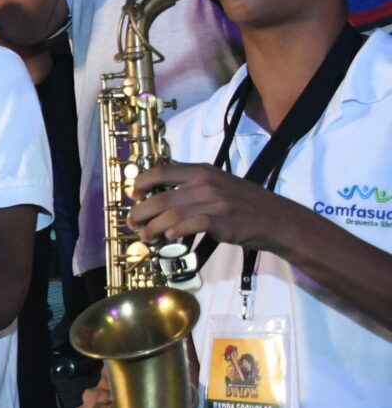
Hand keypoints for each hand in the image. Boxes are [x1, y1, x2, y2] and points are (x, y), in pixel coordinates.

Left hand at [129, 161, 289, 252]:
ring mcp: (214, 201)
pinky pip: (191, 225)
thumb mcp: (216, 183)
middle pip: (160, 196)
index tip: (133, 195)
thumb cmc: (241, 202)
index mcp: (201, 171)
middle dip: (141, 211)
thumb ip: (190, 185)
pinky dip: (176, 231)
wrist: (275, 218)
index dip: (141, 183)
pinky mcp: (222, 220)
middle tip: (133, 222)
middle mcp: (205, 183)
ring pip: (171, 213)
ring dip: (153, 227)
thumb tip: (159, 194)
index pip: (160, 170)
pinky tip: (169, 237)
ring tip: (145, 235)